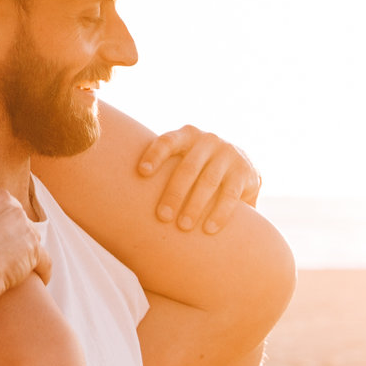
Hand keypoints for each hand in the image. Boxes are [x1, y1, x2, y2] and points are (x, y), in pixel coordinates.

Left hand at [136, 126, 262, 234]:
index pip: (168, 141)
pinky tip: (208, 230)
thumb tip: (120, 193)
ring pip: (209, 181)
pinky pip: (231, 195)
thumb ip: (161, 167)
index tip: (142, 173)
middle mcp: (208, 140)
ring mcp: (229, 154)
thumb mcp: (182, 160)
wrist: (241, 168)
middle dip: (174, 193)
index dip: (155, 155)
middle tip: (162, 217)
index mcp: (187, 135)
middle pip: (187, 167)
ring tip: (183, 227)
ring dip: (195, 205)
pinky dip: (219, 213)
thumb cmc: (196, 169)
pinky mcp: (246, 172)